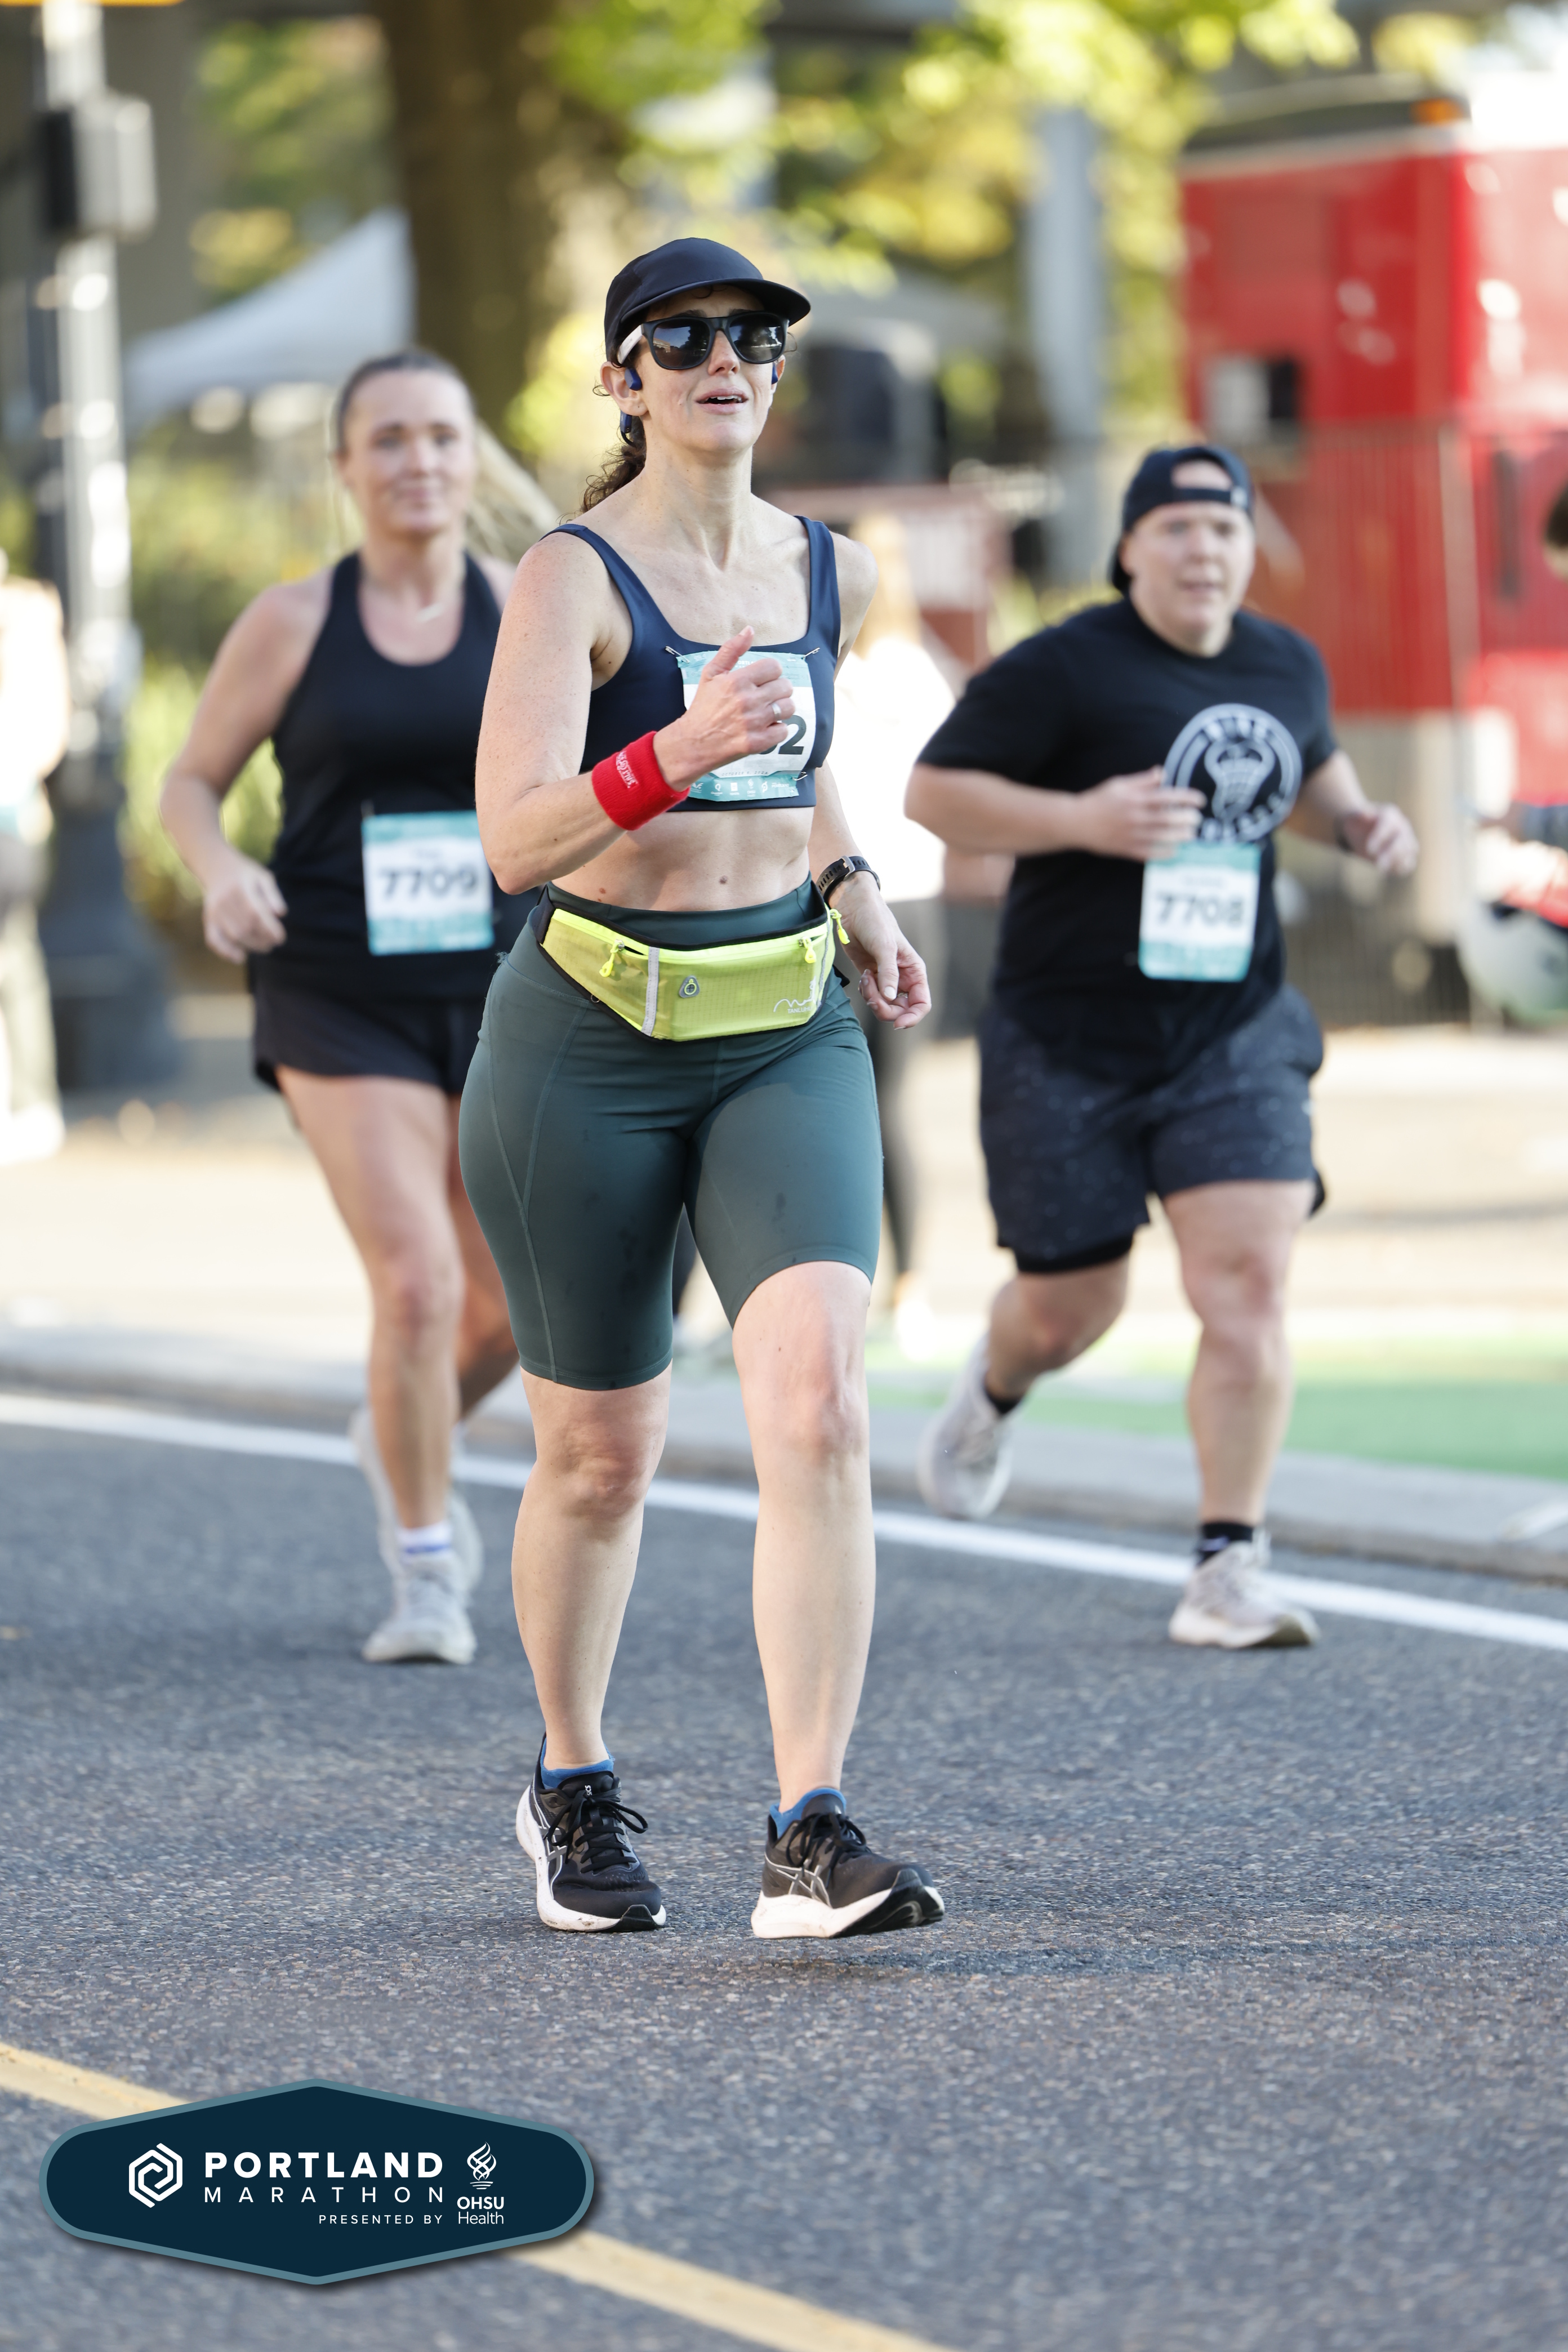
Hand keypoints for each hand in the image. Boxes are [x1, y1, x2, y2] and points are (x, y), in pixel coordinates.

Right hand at [201, 848, 286, 961]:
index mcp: (240, 887)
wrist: (215, 865)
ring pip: (233, 936)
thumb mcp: (263, 876)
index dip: (269, 929)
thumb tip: (280, 914)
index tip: (280, 938)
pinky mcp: (207, 918)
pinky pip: (213, 939)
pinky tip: (240, 957)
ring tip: (264, 947)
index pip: (255, 913)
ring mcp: (214, 910)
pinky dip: (225, 951)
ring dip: (251, 946)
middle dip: (262, 940)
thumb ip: (273, 894)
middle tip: (274, 942)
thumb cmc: (245, 873)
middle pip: (245, 927)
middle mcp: (224, 899)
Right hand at [653, 627, 792, 788]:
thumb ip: (731, 650)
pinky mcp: (757, 742)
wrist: (692, 743)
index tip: (763, 681)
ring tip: (767, 712)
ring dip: (781, 709)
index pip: (774, 667)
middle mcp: (747, 700)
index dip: (771, 673)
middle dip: (778, 691)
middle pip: (785, 687)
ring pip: (788, 708)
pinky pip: (783, 730)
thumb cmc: (703, 707)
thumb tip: (749, 630)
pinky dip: (777, 729)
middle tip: (766, 697)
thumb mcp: (711, 674)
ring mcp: (753, 722)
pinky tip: (765, 728)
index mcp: (737, 681)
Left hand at [832, 873, 930, 1029]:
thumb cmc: (875, 922)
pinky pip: (871, 998)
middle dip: (885, 1008)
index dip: (912, 1018)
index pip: (922, 1004)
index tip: (898, 1024)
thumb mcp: (884, 947)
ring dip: (872, 998)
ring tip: (866, 978)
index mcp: (914, 972)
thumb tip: (889, 998)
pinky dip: (866, 993)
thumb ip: (888, 973)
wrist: (854, 911)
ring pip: (884, 1006)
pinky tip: (863, 976)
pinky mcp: (871, 979)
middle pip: (900, 1011)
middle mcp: (903, 979)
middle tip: (871, 993)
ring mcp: (886, 980)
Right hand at [1070, 768, 1203, 860]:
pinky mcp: (1125, 849)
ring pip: (1161, 836)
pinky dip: (1162, 853)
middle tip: (1197, 819)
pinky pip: (1148, 853)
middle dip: (1185, 819)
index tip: (1200, 800)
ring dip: (1179, 836)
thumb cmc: (1099, 800)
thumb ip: (1142, 781)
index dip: (1186, 798)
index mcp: (1134, 798)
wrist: (1076, 822)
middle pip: (1166, 818)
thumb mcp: (1119, 784)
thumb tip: (1162, 773)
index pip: (1166, 796)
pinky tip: (1174, 851)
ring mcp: (1130, 835)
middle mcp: (1134, 817)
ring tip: (1191, 835)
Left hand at [1336, 803, 1417, 877]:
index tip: (1369, 850)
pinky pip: (1409, 862)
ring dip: (1398, 862)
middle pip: (1401, 840)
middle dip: (1390, 854)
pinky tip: (1389, 872)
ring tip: (1383, 870)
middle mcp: (1401, 827)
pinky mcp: (1405, 854)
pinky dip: (1402, 868)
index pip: (1387, 825)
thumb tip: (1363, 814)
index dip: (1379, 837)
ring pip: (1409, 851)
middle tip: (1378, 866)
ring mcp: (1406, 840)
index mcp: (1389, 815)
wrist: (1364, 830)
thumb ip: (1359, 815)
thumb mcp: (1354, 817)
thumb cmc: (1359, 824)